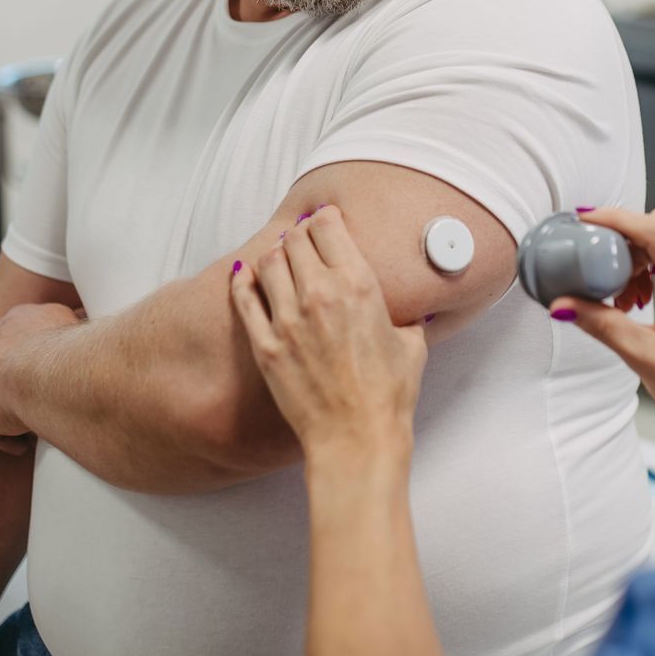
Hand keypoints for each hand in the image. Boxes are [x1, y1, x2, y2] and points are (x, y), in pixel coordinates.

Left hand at [0, 302, 79, 455]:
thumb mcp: (76, 323)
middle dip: (22, 382)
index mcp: (18, 320)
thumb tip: (82, 320)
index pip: (25, 337)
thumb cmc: (65, 348)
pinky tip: (23, 445)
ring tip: (36, 427)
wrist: (39, 374)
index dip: (39, 356)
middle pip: (5, 364)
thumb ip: (75, 323)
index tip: (54, 374)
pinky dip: (5, 437)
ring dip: (13, 411)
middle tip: (44, 400)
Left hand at [228, 205, 427, 470]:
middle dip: (300, 234)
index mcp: (359, 286)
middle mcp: (320, 295)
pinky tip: (246, 275)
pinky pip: (245, 298)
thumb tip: (407, 314)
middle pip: (295, 239)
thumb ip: (404, 318)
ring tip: (282, 258)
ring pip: (269, 262)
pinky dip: (243, 281)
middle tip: (304, 238)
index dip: (325, 218)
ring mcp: (288, 320)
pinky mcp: (266, 345)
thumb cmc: (387, 397)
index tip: (325, 219)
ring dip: (276, 254)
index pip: (329, 227)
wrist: (357, 438)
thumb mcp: (411, 345)